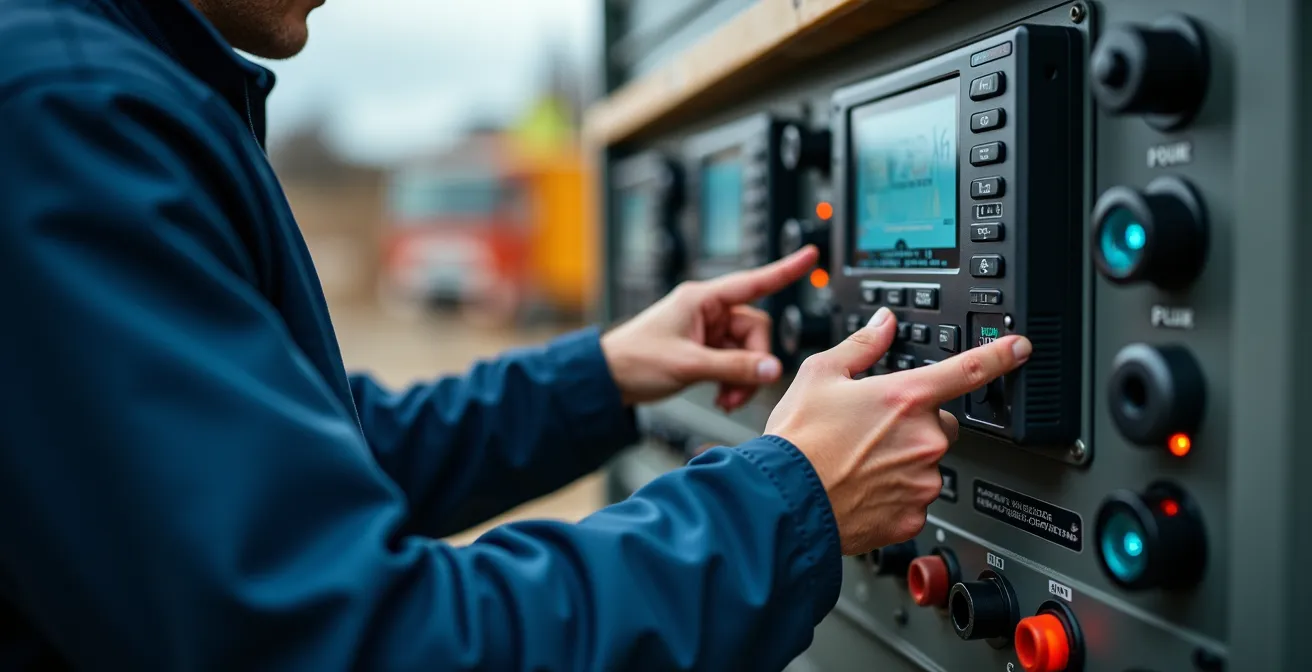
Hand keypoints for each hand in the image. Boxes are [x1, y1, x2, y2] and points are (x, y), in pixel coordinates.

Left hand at [601, 246, 819, 409]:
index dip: (784, 270)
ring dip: (743, 377)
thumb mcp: (688, 365)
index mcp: (702, 299)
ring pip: (747, 350)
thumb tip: (773, 370)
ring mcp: (707, 331)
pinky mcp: (705, 349)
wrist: (607, 379)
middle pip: (755, 330)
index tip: (810, 257)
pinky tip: (722, 395)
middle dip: (753, 362)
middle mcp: (708, 311)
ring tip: (726, 398)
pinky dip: (733, 380)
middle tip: (737, 391)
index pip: (753, 282)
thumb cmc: (635, 360)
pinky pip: (735, 361)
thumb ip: (733, 367)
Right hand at [764, 307, 1031, 554]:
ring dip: (903, 461)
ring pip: (926, 463)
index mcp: (906, 397)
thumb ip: (862, 345)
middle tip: (872, 431)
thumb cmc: (798, 441)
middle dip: (913, 424)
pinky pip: (914, 498)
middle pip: (939, 424)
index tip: (1019, 348)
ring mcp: (922, 480)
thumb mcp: (820, 374)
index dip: (1000, 355)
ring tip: (858, 463)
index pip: (970, 369)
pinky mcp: (913, 515)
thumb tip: (883, 324)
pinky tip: (861, 488)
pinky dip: (893, 494)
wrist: (784, 502)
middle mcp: (924, 440)